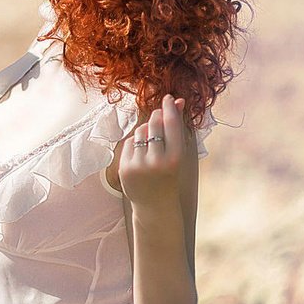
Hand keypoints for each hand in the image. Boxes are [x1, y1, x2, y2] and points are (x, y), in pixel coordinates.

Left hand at [118, 94, 190, 210]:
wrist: (155, 205)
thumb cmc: (170, 176)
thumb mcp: (178, 155)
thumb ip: (176, 129)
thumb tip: (177, 100)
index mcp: (175, 158)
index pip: (172, 124)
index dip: (170, 107)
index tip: (168, 98)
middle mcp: (157, 161)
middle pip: (154, 123)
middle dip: (157, 116)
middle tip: (159, 115)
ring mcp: (139, 165)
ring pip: (141, 131)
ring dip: (146, 130)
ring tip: (152, 143)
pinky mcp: (125, 168)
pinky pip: (129, 142)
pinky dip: (135, 143)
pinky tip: (141, 154)